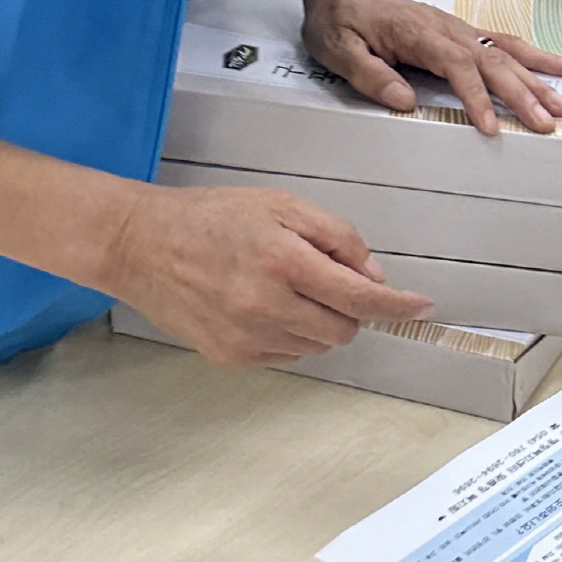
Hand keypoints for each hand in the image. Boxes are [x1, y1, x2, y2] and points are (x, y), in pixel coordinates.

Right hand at [99, 182, 434, 365]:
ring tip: (283, 286)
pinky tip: (262, 305)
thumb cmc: (212, 217)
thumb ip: (336, 238)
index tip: (421, 307)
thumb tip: (373, 276)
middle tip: (324, 278)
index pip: (358, 296)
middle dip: (349, 308)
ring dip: (319, 321)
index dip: (396, 305)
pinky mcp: (230, 356)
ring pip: (317, 345)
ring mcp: (246, 337)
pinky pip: (286, 354)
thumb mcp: (281, 206)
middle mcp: (266, 305)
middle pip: (343, 328)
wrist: (141, 245)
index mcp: (284, 261)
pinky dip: (289, 334)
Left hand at [303, 0, 561, 135]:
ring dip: (537, 78)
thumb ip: (371, 76)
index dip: (477, 96)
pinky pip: (504, 44)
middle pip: (493, 61)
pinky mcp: (463, 34)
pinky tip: (557, 68)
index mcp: (417, 33)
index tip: (490, 125)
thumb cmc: (342, 17)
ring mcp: (458, 30)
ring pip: (506, 53)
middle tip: (546, 120)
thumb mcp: (339, 49)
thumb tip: (401, 100)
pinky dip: (534, 57)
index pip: (456, 65)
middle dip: (523, 93)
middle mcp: (445, 29)